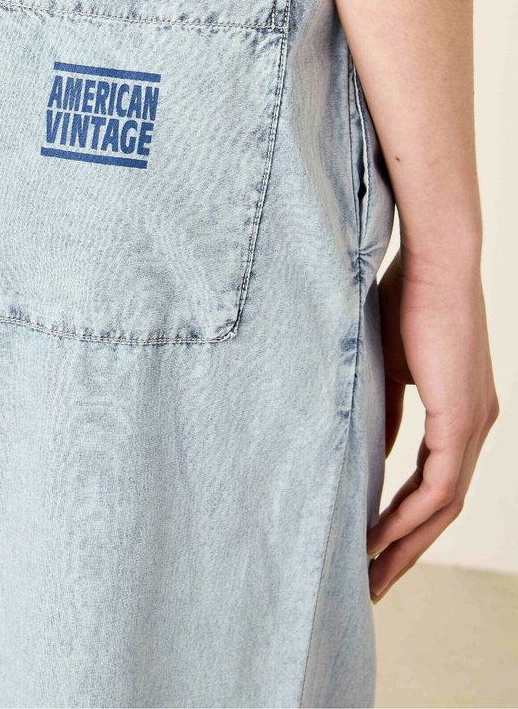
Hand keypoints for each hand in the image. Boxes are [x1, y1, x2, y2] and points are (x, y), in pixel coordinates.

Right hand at [366, 246, 498, 602]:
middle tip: (375, 583)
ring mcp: (474, 423)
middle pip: (444, 507)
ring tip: (372, 572)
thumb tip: (366, 446)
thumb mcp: (388, 365)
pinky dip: (409, 515)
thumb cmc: (405, 297)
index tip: (374, 546)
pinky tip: (380, 536)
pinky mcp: (462, 418)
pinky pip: (438, 485)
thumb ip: (385, 409)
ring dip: (406, 543)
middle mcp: (477, 424)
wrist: (434, 261)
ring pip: (443, 505)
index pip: (436, 481)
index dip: (406, 519)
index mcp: (462, 410)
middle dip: (408, 548)